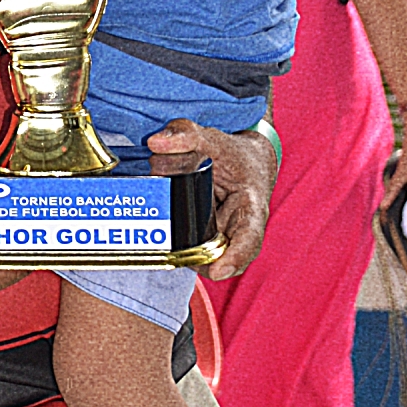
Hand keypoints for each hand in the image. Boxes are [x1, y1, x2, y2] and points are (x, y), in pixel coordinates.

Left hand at [148, 118, 275, 278]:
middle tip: (175, 252)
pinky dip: (179, 244)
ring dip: (187, 253)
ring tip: (166, 238)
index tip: (219, 271)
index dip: (236, 257)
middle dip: (200, 259)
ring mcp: (225, 237)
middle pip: (223, 256)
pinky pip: (195, 249)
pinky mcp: (209, 238)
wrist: (245, 161)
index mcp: (251, 206)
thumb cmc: (235, 154)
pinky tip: (162, 233)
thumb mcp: (214, 138)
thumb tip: (155, 143)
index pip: (249, 238)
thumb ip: (186, 135)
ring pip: (206, 257)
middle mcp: (241, 229)